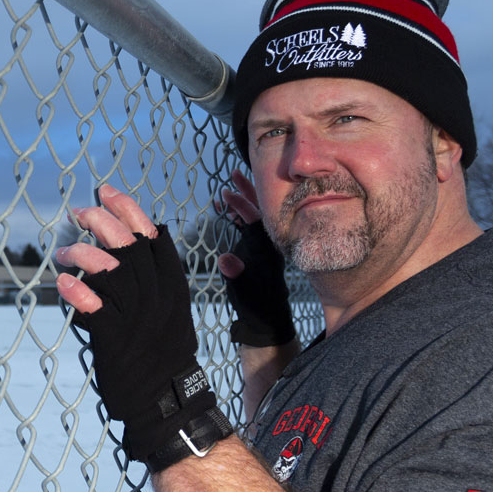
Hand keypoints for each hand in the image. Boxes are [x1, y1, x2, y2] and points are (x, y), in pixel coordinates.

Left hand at [55, 183, 231, 468]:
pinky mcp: (116, 341)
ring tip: (63, 252)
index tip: (107, 190)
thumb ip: (155, 277)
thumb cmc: (162, 354)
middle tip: (78, 212)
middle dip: (101, 222)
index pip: (152, 237)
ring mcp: (137, 318)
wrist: (166, 401)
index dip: (128, 209)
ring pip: (110, 272)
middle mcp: (157, 297)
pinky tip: (61, 283)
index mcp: (172, 286)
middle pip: (129, 247)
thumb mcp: (170, 309)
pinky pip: (96, 310)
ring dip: (83, 255)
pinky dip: (77, 294)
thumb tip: (138, 240)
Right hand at [216, 168, 295, 347]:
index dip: (244, 203)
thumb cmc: (259, 306)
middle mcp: (266, 243)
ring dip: (242, 201)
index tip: (229, 191)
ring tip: (230, 186)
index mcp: (267, 248)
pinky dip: (238, 216)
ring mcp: (261, 247)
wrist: (266, 319)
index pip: (258, 218)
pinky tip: (227, 210)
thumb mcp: (246, 291)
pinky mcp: (255, 252)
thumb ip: (236, 274)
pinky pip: (248, 227)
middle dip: (247, 191)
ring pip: (254, 216)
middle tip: (236, 172)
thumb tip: (226, 259)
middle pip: (259, 210)